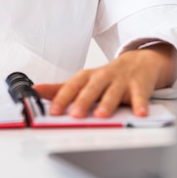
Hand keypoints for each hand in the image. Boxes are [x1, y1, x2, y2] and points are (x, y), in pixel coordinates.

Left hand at [34, 43, 176, 117]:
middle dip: (83, 101)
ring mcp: (121, 81)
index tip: (53, 111)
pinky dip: (140, 104)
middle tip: (75, 114)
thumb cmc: (107, 76)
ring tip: (102, 115)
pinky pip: (140, 95)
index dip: (62, 98)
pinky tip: (139, 113)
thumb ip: (60, 89)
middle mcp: (103, 77)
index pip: (72, 87)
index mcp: (87, 77)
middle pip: (91, 89)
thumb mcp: (83, 81)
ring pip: (113, 92)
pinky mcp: (139, 85)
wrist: (139, 62)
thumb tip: (36, 91)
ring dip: (107, 103)